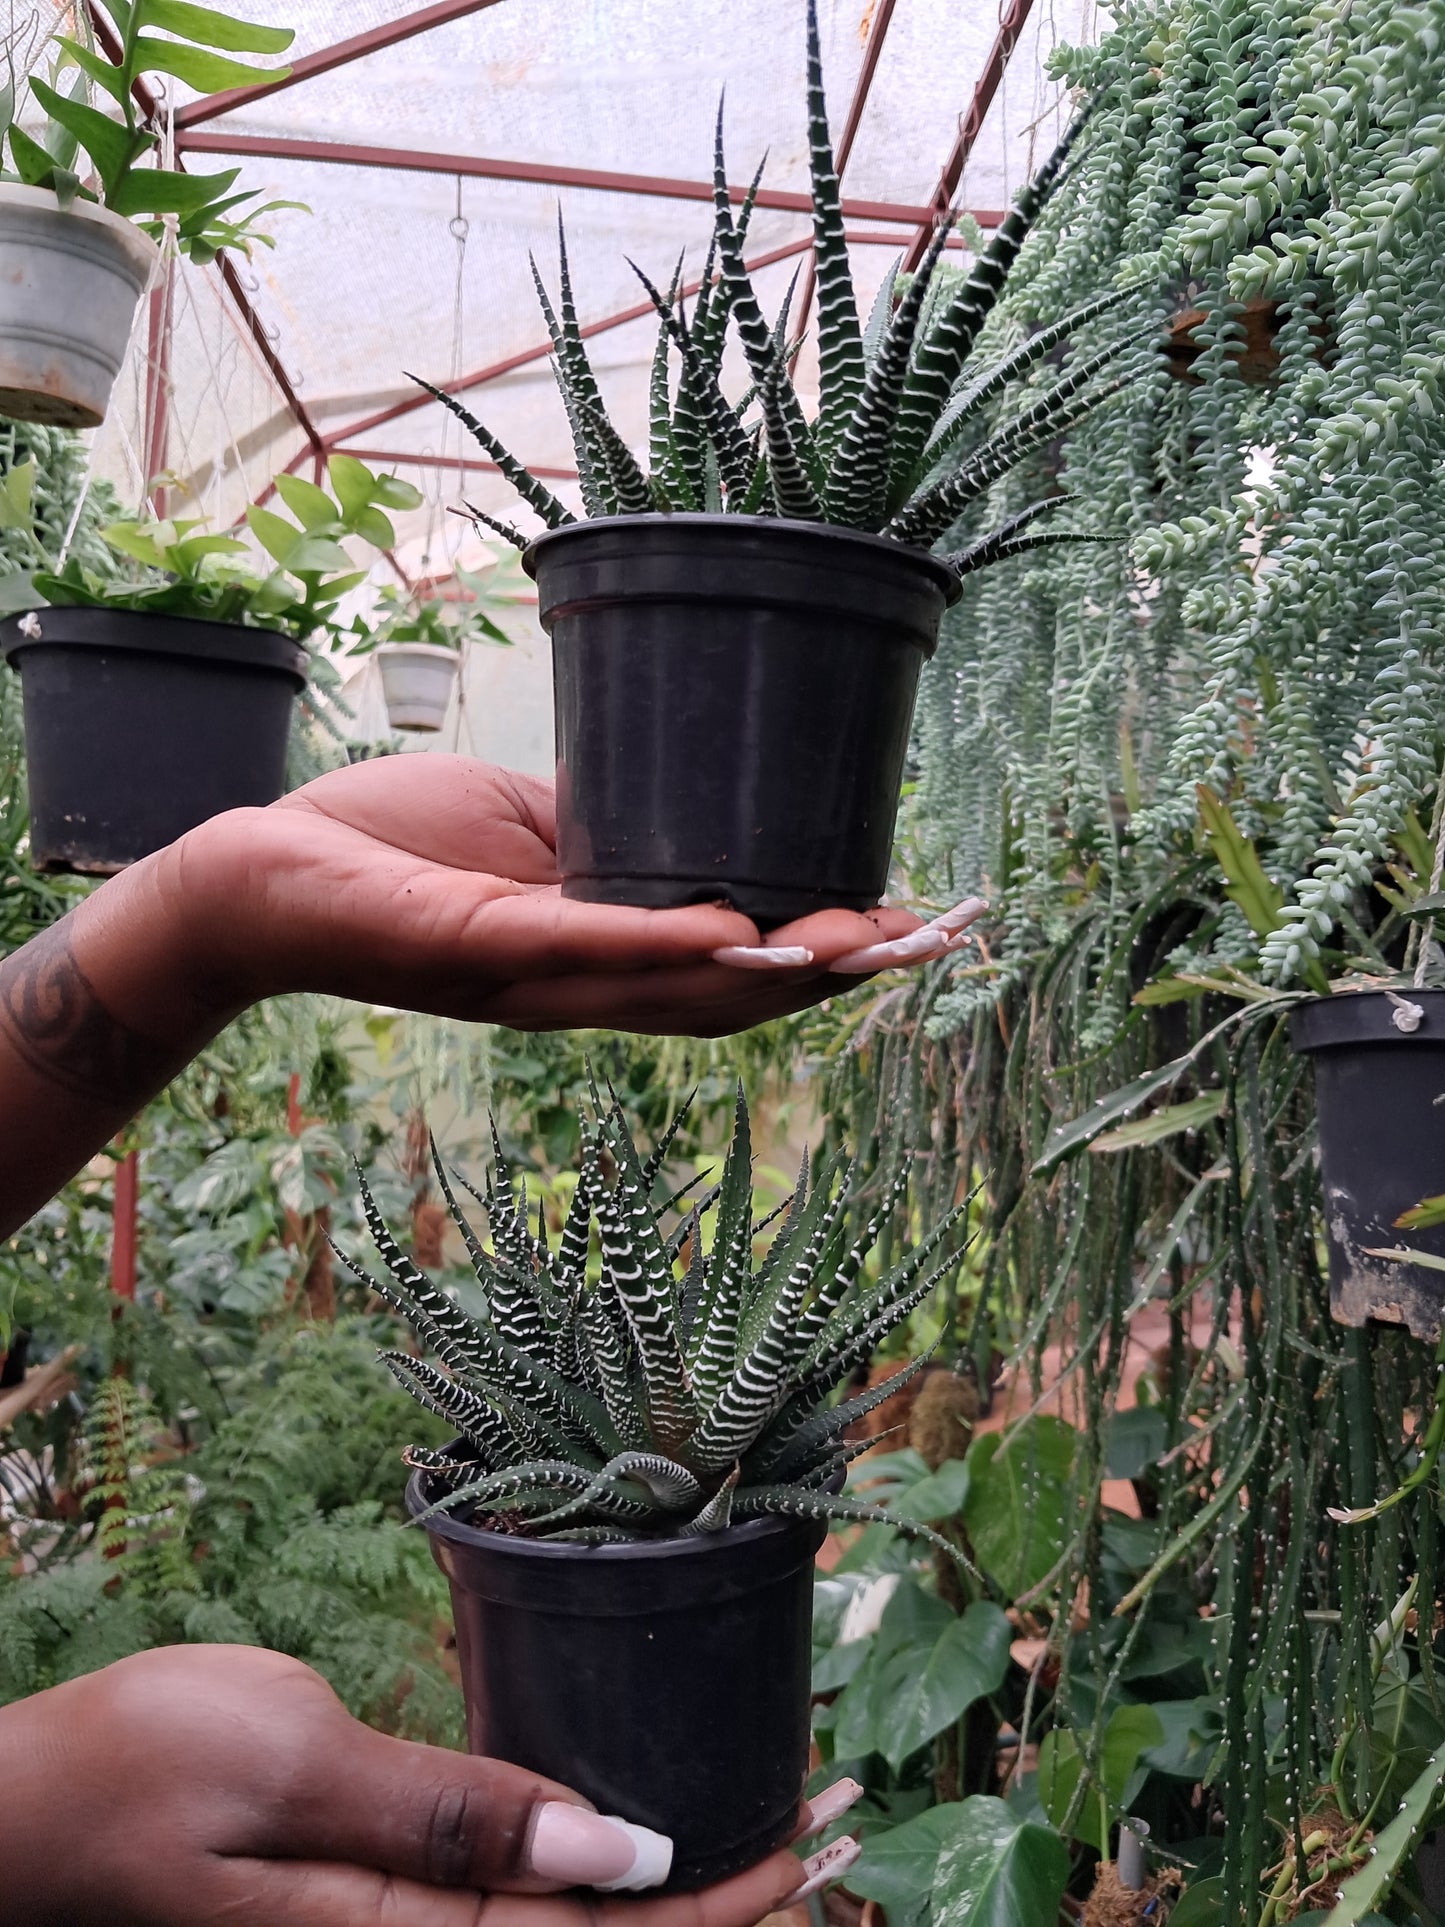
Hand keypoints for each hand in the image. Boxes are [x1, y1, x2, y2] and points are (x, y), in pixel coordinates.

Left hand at [0, 754, 983, 1234]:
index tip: (917, 932)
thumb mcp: (522, 831)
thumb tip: (682, 808)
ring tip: (864, 940)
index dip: (826, 961)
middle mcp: (576, 988)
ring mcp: (528, 978)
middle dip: (835, 974)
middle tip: (930, 944)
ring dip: (773, 968)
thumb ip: (600, 840)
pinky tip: (729, 924)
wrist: (262, 874)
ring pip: (671, 989)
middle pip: (727, 998)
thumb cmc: (387, 847)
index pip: (731, 970)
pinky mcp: (472, 945)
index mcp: (596, 958)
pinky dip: (656, 940)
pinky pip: (576, 947)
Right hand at [0, 1645, 860, 1926]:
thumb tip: (615, 1850)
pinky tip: (621, 1826)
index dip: (727, 1903)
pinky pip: (509, 1904)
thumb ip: (450, 1815)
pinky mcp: (366, 1899)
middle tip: (833, 1827)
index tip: (820, 1839)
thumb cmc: (141, 1773)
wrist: (27, 1812)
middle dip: (729, 1903)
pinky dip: (592, 1870)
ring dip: (672, 1891)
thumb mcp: (293, 1765)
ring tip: (760, 1827)